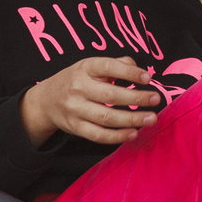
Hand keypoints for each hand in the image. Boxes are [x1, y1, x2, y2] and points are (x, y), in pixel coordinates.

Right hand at [20, 55, 160, 147]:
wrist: (45, 100)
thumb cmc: (78, 80)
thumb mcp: (91, 66)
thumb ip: (117, 65)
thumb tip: (142, 72)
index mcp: (85, 68)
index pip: (109, 67)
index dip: (129, 73)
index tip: (148, 78)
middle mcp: (78, 88)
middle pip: (110, 95)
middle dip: (137, 98)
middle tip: (156, 99)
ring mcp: (75, 109)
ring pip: (106, 117)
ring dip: (132, 119)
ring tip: (151, 119)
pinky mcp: (75, 127)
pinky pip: (98, 134)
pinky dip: (117, 136)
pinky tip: (133, 133)